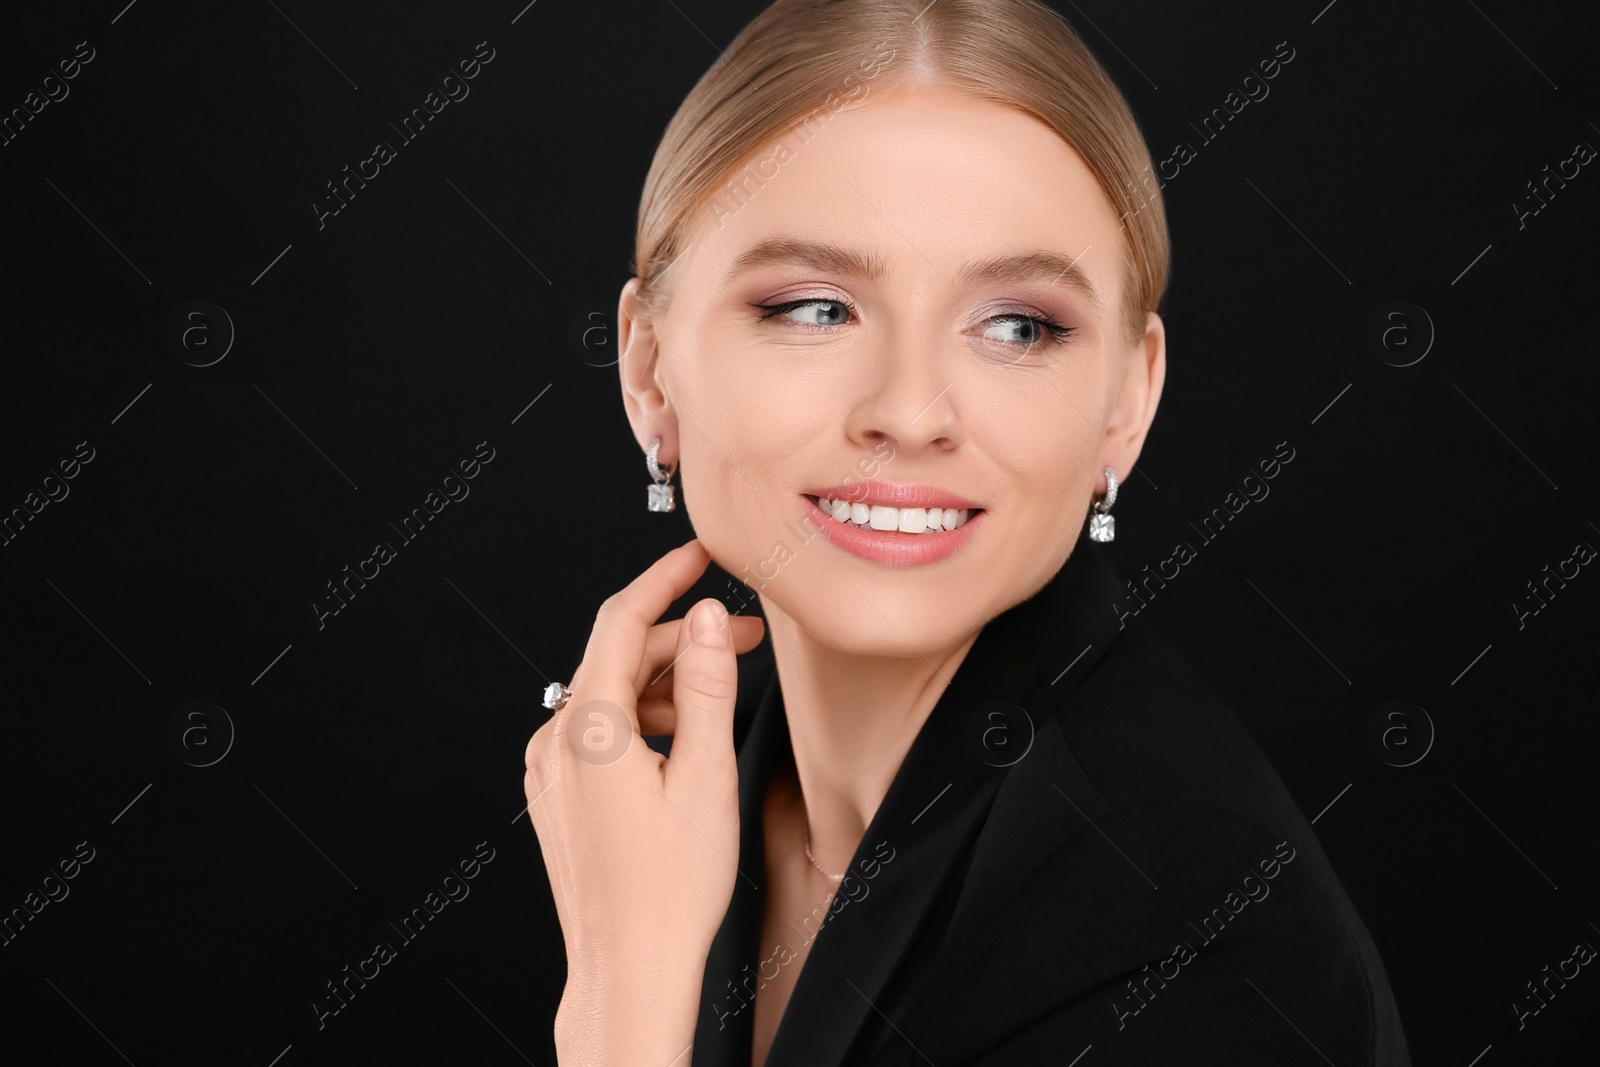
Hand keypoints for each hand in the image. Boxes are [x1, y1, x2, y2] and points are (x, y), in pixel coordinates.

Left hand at [523, 538, 765, 1063]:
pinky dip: (643, 719)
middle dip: (683, 640)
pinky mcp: (558, 797)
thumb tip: (703, 618)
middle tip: (744, 640)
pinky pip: (598, 733)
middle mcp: (557, 744)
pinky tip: (685, 737)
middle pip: (619, 658)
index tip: (699, 554)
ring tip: (723, 695)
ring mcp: (551, 773)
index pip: (620, 620)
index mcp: (588, 730)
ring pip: (611, 696)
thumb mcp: (706, 776)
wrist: (628, 969)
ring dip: (667, 683)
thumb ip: (708, 688)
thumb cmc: (669, 892)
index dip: (664, 577)